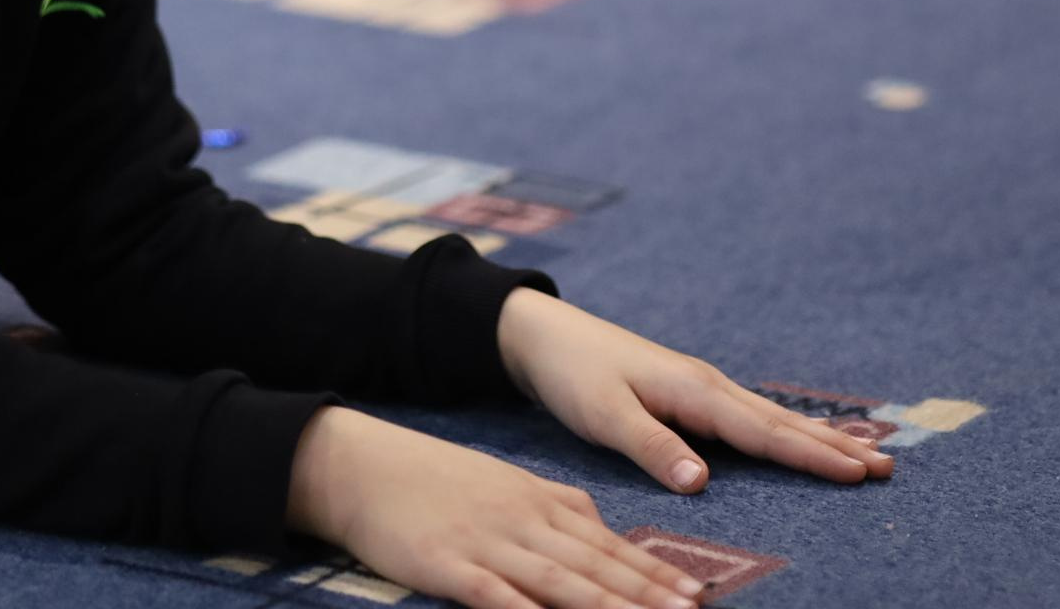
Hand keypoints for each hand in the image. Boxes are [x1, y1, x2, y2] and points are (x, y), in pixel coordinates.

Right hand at [287, 408, 710, 608]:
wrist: (361, 464)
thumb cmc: (433, 479)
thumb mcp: (503, 482)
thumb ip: (553, 506)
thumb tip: (599, 527)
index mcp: (539, 501)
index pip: (608, 543)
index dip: (655, 572)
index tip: (698, 593)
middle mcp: (524, 521)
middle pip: (596, 565)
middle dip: (649, 595)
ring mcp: (488, 543)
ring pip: (560, 582)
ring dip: (608, 607)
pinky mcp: (450, 566)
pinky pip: (497, 597)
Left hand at [498, 289, 894, 492]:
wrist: (544, 336)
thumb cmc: (573, 374)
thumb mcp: (604, 415)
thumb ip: (652, 448)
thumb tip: (703, 482)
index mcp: (695, 391)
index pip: (765, 432)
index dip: (814, 456)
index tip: (860, 474)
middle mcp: (708, 387)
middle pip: (783, 423)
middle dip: (835, 447)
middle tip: (888, 469)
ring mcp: (702, 389)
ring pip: (772, 419)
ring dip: (818, 439)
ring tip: (865, 457)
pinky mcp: (690, 395)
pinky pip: (752, 419)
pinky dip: (786, 432)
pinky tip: (799, 442)